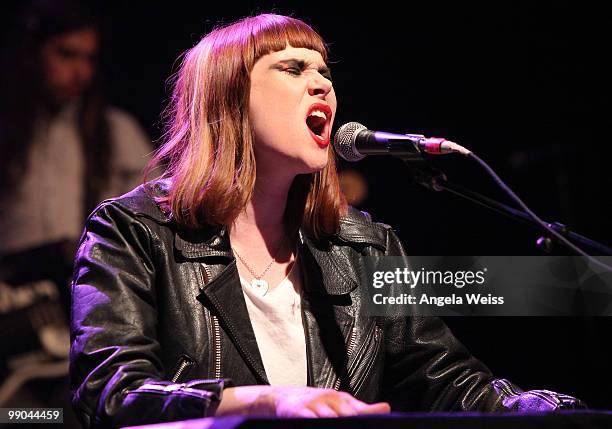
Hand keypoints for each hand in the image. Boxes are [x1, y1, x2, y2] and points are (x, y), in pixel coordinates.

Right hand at [217, 385, 390, 417]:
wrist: (283, 398)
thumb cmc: (316, 403)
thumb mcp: (339, 403)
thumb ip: (361, 409)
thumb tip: (386, 407)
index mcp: (342, 399)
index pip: (361, 410)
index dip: (371, 415)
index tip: (383, 414)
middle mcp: (330, 400)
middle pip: (348, 415)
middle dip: (356, 422)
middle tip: (367, 427)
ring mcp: (314, 405)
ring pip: (330, 418)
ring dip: (335, 423)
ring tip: (338, 424)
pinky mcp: (299, 412)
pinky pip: (310, 420)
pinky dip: (315, 422)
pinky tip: (317, 424)